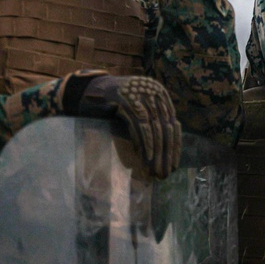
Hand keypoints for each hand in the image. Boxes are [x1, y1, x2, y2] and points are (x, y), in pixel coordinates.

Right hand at [61, 71, 181, 178]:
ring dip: (156, 153)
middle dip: (167, 153)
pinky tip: (146, 158)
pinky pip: (140, 125)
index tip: (174, 165)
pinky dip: (145, 143)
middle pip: (166, 128)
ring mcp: (140, 95)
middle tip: (165, 173)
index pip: (173, 125)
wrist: (90, 89)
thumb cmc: (115, 105)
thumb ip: (150, 124)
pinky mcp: (126, 100)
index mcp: (160, 94)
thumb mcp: (137, 110)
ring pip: (155, 128)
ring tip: (156, 171)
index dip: (174, 147)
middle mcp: (153, 92)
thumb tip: (163, 153)